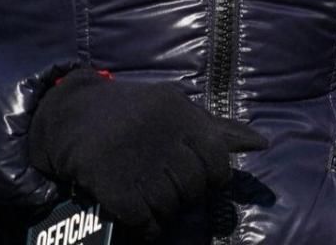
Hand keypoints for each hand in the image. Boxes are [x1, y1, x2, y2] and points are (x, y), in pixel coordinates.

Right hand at [28, 74, 266, 236]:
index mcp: (179, 113)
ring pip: (169, 206)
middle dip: (183, 192)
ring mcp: (135, 160)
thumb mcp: (175, 110)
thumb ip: (218, 129)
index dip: (211, 175)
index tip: (196, 175)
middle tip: (164, 184)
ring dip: (161, 209)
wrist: (71, 115)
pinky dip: (143, 224)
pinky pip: (144, 221)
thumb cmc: (133, 113)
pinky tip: (134, 210)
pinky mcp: (112, 183)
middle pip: (192, 187)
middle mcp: (160, 135)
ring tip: (147, 194)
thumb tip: (263, 143)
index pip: (217, 159)